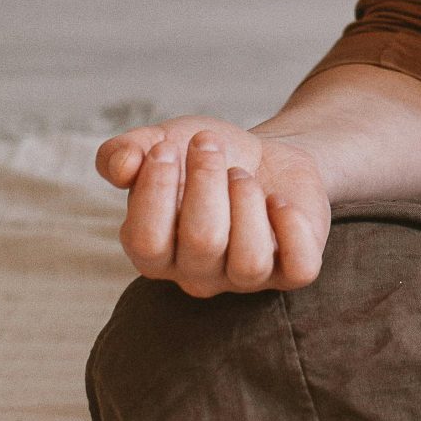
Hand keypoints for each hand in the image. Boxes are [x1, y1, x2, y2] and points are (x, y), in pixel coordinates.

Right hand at [95, 115, 331, 296]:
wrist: (264, 158)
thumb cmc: (204, 159)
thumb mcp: (161, 142)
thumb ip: (124, 153)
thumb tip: (120, 166)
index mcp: (155, 252)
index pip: (146, 240)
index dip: (156, 188)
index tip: (168, 146)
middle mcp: (198, 274)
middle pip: (204, 242)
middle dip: (208, 180)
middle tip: (210, 145)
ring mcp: (245, 278)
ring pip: (250, 261)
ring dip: (248, 200)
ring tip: (242, 175)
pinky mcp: (290, 270)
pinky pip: (300, 269)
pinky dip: (293, 228)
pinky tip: (279, 199)